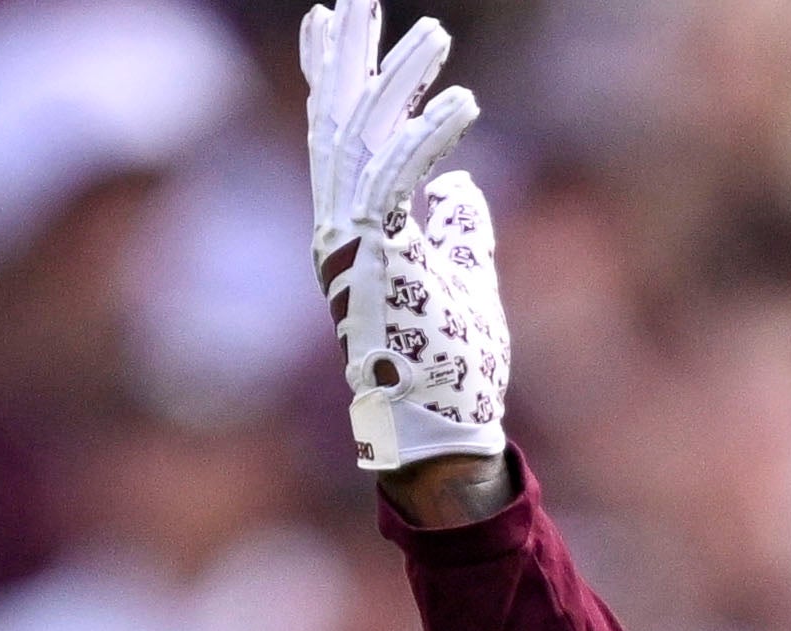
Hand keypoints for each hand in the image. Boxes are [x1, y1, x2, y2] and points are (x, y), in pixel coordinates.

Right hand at [299, 2, 506, 480]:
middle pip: (338, 121)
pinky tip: (461, 102)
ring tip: (435, 34)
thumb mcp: (460, 279)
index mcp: (351, 230)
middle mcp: (339, 228)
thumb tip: (458, 186)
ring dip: (401, 83)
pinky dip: (430, 137)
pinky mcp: (378, 256)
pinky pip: (402, 180)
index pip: (338, 136)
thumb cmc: (448, 366)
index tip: (329, 19)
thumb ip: (456, 229)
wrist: (437, 428)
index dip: (330, 74)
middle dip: (347, 55)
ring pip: (369, 139)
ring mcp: (353, 242)